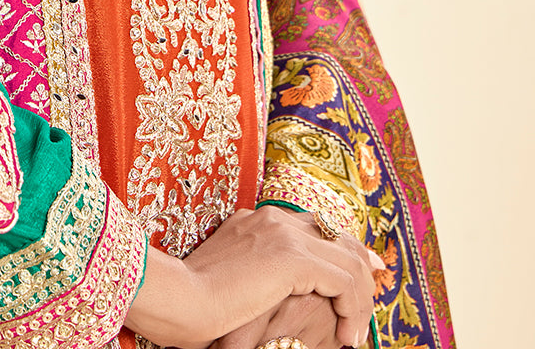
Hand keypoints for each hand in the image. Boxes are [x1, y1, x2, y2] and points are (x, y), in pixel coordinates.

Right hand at [124, 206, 377, 348]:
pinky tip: (347, 335)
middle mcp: (273, 219)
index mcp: (256, 221)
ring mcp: (284, 234)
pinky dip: (353, 309)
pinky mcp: (294, 258)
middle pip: (336, 234)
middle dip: (362, 264)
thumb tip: (271, 294)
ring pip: (347, 259)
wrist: (179, 298)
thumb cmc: (192, 300)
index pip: (312, 225)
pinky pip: (344, 281)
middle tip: (375, 293)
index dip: (339, 248)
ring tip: (355, 333)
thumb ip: (254, 276)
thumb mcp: (228, 280)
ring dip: (359, 298)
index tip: (359, 269)